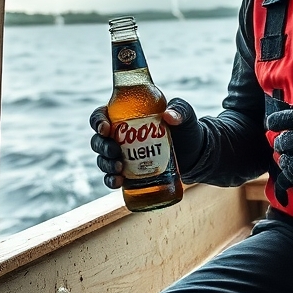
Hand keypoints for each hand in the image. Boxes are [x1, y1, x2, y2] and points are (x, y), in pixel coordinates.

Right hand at [90, 98, 204, 188]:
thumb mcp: (185, 114)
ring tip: (119, 169)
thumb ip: (180, 110)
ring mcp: (123, 155)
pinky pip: (112, 177)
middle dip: (102, 147)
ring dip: (105, 165)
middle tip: (115, 151)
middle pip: (98, 140)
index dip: (97, 121)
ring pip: (102, 159)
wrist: (195, 154)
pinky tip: (117, 182)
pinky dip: (110, 180)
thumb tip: (169, 116)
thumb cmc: (186, 128)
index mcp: (126, 116)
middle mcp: (120, 136)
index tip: (105, 128)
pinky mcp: (128, 172)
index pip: (102, 115)